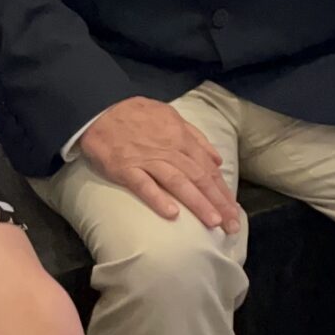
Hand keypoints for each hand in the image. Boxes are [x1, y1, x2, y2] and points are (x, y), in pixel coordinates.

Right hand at [80, 98, 242, 232]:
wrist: (100, 109)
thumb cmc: (137, 115)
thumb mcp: (171, 116)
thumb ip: (195, 137)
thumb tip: (217, 160)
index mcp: (181, 138)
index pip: (207, 169)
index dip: (222, 191)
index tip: (234, 211)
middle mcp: (168, 150)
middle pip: (198, 178)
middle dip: (217, 203)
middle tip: (231, 225)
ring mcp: (147, 160)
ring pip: (177, 183)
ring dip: (197, 202)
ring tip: (212, 221)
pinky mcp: (125, 168)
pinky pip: (144, 185)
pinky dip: (158, 199)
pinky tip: (172, 214)